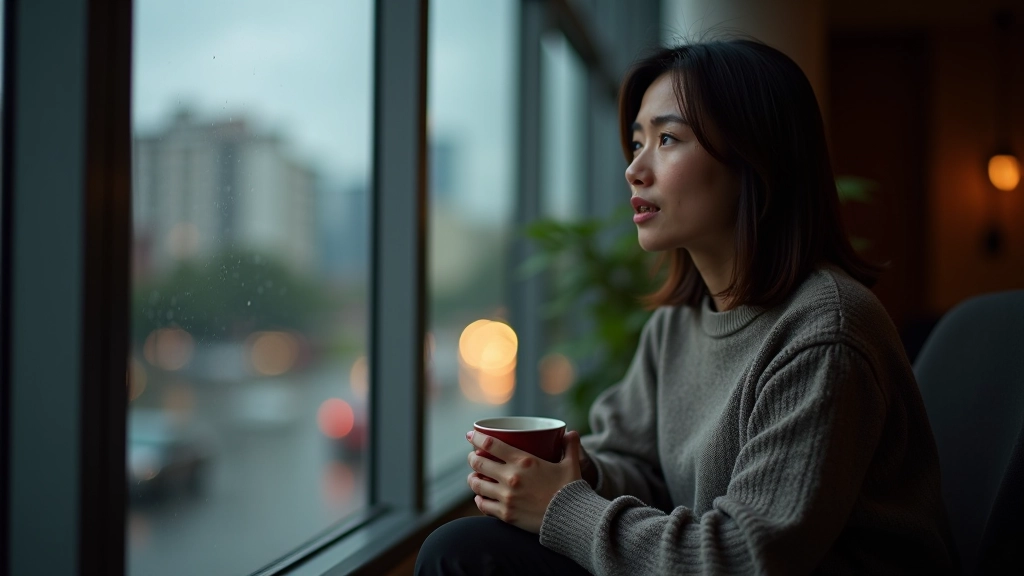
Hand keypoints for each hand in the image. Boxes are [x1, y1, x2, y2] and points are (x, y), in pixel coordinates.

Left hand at [466, 430, 582, 533]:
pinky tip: (480, 497)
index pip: (490, 444)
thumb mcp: (571, 465)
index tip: (470, 434)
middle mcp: (511, 477)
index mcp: (523, 461)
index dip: (476, 437)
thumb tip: (572, 432)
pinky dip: (479, 499)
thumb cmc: (571, 490)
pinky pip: (483, 505)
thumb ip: (570, 447)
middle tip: (473, 456)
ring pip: (477, 484)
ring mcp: (506, 497)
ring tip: (474, 477)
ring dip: (472, 479)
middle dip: (472, 458)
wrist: (571, 520)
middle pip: (478, 463)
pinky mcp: (506, 514)